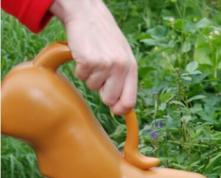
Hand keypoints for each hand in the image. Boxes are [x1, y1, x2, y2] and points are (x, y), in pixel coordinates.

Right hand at [50, 0, 136, 114]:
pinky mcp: (90, 61)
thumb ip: (123, 81)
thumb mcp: (121, 57)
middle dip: (102, 91)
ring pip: (93, 88)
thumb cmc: (105, 39)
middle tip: (100, 74)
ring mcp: (106, 64)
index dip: (121, 110)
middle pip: (109, 99)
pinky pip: (81, 77)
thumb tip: (118, 109)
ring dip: (90, 76)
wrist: (87, 14)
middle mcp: (121, 67)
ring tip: (93, 59)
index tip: (114, 111)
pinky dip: (80, 69)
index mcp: (131, 68)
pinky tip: (84, 55)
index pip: (129, 101)